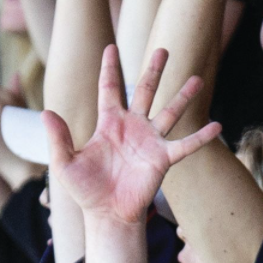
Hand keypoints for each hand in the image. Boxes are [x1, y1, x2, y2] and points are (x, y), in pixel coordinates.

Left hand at [43, 45, 221, 225]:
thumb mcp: (65, 163)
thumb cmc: (86, 190)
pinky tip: (216, 124)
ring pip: (170, 112)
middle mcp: (132, 127)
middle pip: (144, 91)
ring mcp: (149, 141)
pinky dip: (200, 136)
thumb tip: (46, 112)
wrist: (106, 215)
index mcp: (108, 124)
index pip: (109, 89)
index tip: (111, 47)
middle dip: (153, 71)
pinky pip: (185, 145)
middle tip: (163, 49)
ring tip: (197, 78)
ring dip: (183, 96)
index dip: (109, 68)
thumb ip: (58, 138)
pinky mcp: (162, 159)